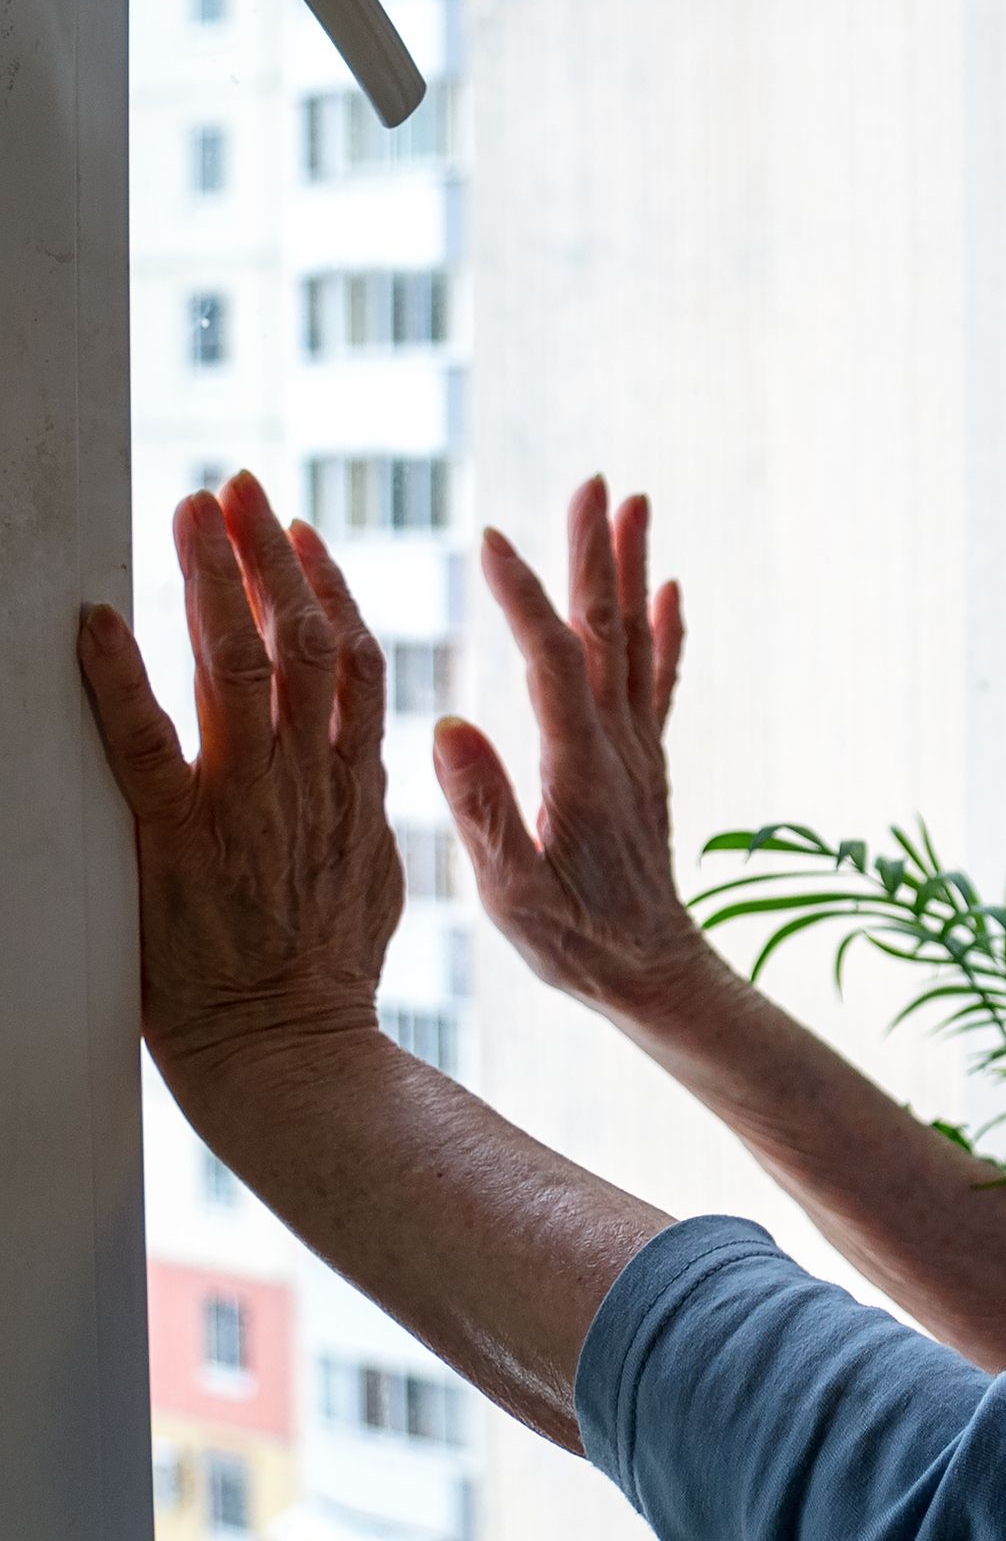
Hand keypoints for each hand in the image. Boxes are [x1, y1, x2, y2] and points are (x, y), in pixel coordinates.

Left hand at [76, 475, 402, 1078]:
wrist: (292, 1050)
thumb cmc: (325, 981)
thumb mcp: (375, 879)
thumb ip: (363, 812)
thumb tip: (361, 768)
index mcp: (355, 788)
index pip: (354, 662)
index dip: (328, 588)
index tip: (301, 534)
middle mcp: (305, 781)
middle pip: (303, 641)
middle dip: (268, 556)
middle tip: (238, 489)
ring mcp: (244, 806)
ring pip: (240, 667)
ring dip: (213, 582)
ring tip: (192, 512)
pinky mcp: (175, 840)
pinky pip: (142, 742)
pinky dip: (117, 676)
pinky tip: (94, 621)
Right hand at [434, 476, 720, 1017]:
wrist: (655, 975)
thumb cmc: (576, 946)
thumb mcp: (515, 896)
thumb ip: (484, 813)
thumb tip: (449, 725)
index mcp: (579, 768)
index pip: (551, 661)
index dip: (522, 597)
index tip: (490, 538)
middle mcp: (619, 744)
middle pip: (605, 631)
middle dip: (594, 554)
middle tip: (594, 483)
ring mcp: (639, 749)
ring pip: (634, 642)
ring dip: (628, 570)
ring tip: (631, 502)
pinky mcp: (647, 763)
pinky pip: (659, 681)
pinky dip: (665, 631)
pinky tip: (669, 589)